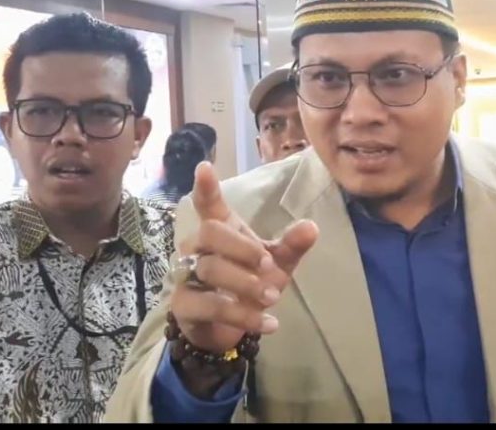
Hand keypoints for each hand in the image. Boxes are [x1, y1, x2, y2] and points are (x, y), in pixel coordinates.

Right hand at [169, 162, 317, 354]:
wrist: (229, 328)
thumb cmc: (250, 284)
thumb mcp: (276, 264)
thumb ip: (292, 246)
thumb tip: (312, 227)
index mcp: (221, 230)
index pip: (208, 205)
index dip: (206, 188)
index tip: (205, 167)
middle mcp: (196, 247)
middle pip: (210, 233)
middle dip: (243, 249)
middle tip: (269, 267)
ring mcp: (185, 275)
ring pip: (209, 270)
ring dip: (246, 285)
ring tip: (273, 299)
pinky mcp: (183, 305)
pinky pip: (209, 306)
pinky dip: (244, 316)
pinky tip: (269, 325)